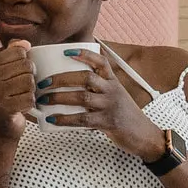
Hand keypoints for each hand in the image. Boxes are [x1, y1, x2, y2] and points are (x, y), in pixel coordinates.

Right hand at [0, 41, 36, 142]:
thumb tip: (25, 43)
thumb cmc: (8, 97)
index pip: (19, 52)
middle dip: (30, 78)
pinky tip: (21, 107)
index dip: (26, 63)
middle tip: (21, 89)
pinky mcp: (3, 109)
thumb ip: (14, 54)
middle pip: (26, 66)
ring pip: (29, 81)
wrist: (1, 127)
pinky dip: (30, 104)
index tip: (18, 75)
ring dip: (30, 91)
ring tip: (20, 97)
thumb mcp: (7, 72)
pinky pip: (30, 98)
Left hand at [36, 49, 163, 160]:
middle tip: (43, 82)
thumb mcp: (115, 96)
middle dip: (61, 79)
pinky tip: (52, 119)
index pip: (100, 62)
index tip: (65, 51)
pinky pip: (83, 119)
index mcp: (113, 82)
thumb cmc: (125, 115)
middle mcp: (112, 91)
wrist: (145, 135)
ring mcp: (110, 106)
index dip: (84, 54)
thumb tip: (70, 84)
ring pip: (82, 97)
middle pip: (85, 78)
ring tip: (43, 99)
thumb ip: (98, 88)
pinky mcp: (107, 123)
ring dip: (59, 97)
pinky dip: (65, 119)